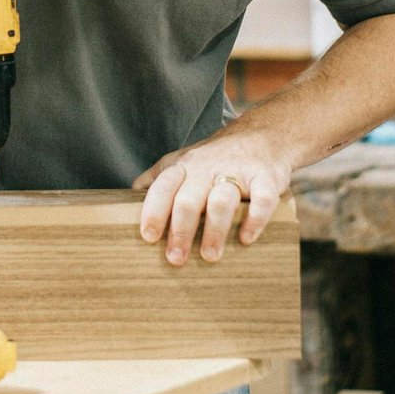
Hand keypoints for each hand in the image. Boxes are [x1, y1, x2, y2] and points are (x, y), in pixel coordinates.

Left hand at [133, 128, 291, 266]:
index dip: (153, 211)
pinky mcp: (266, 177)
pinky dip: (254, 220)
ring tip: (209, 256)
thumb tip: (128, 198)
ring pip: (221, 200)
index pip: (163, 187)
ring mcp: (237, 172)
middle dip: (180, 231)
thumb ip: (158, 178)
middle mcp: (208, 168)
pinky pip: (261, 199)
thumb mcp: (184, 160)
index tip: (148, 237)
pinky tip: (247, 239)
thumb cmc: (217, 157)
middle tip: (175, 259)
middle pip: (188, 199)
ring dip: (215, 231)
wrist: (266, 134)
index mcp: (184, 166)